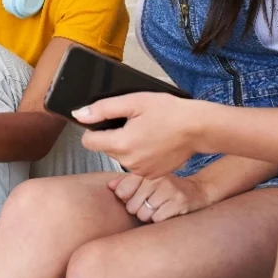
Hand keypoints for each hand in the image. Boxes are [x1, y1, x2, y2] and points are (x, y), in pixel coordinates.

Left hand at [76, 93, 204, 178]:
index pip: (88, 142)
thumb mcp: (134, 102)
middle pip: (105, 149)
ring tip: (146, 131)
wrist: (198, 128)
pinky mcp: (152, 175)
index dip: (94, 129)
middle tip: (133, 122)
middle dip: (113, 136)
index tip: (108, 121)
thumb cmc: (168, 111)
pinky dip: (140, 154)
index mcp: (121, 144)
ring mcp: (141, 172)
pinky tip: (153, 142)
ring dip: (126, 145)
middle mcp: (128, 162)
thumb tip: (79, 114)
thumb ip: (103, 109)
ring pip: (120, 157)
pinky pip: (135, 164)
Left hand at [109, 173, 209, 222]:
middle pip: (131, 206)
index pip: (122, 191)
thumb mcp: (147, 180)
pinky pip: (157, 220)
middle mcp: (157, 179)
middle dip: (138, 210)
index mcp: (146, 172)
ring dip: (149, 217)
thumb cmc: (167, 187)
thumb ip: (127, 182)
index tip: (136, 197)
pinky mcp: (179, 203)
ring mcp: (169, 190)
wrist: (197, 190)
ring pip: (143, 214)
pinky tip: (167, 213)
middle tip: (150, 205)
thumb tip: (110, 186)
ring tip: (159, 208)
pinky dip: (159, 220)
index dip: (127, 199)